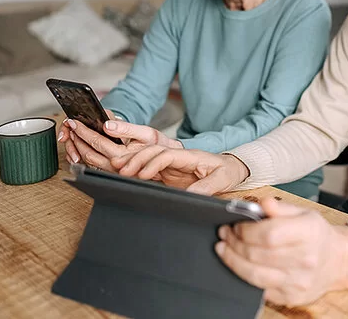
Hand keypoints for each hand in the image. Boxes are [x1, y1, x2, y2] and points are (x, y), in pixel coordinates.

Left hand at [59, 113, 181, 170]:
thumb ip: (125, 128)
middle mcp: (114, 166)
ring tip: (72, 134)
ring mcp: (113, 171)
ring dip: (77, 147)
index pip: (96, 141)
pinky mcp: (113, 172)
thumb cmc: (161, 146)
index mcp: (121, 155)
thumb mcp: (146, 133)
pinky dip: (84, 154)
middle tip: (69, 125)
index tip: (74, 121)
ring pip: (87, 160)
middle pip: (86, 153)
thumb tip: (107, 124)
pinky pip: (93, 164)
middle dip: (75, 138)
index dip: (82, 130)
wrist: (170, 161)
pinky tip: (81, 146)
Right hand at [111, 148, 249, 194]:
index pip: (168, 154)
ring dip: (133, 161)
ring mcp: (173, 165)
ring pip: (149, 158)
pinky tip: (125, 175)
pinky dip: (137, 171)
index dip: (154, 163)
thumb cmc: (227, 171)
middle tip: (122, 170)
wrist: (231, 169)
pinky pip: (150, 170)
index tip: (143, 174)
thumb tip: (190, 196)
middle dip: (137, 159)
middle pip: (154, 152)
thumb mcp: (222, 179)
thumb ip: (207, 187)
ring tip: (116, 167)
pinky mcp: (169, 173)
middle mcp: (179, 158)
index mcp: (190, 156)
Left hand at [216, 198, 347, 304]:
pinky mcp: (292, 297)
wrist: (338, 261)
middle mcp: (305, 259)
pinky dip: (244, 276)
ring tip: (224, 249)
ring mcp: (298, 281)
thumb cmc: (316, 234)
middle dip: (234, 244)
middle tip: (226, 235)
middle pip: (257, 254)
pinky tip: (239, 265)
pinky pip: (259, 289)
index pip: (269, 234)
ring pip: (254, 275)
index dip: (245, 231)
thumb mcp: (303, 213)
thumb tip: (261, 203)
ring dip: (233, 261)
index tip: (236, 226)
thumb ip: (279, 207)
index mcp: (309, 232)